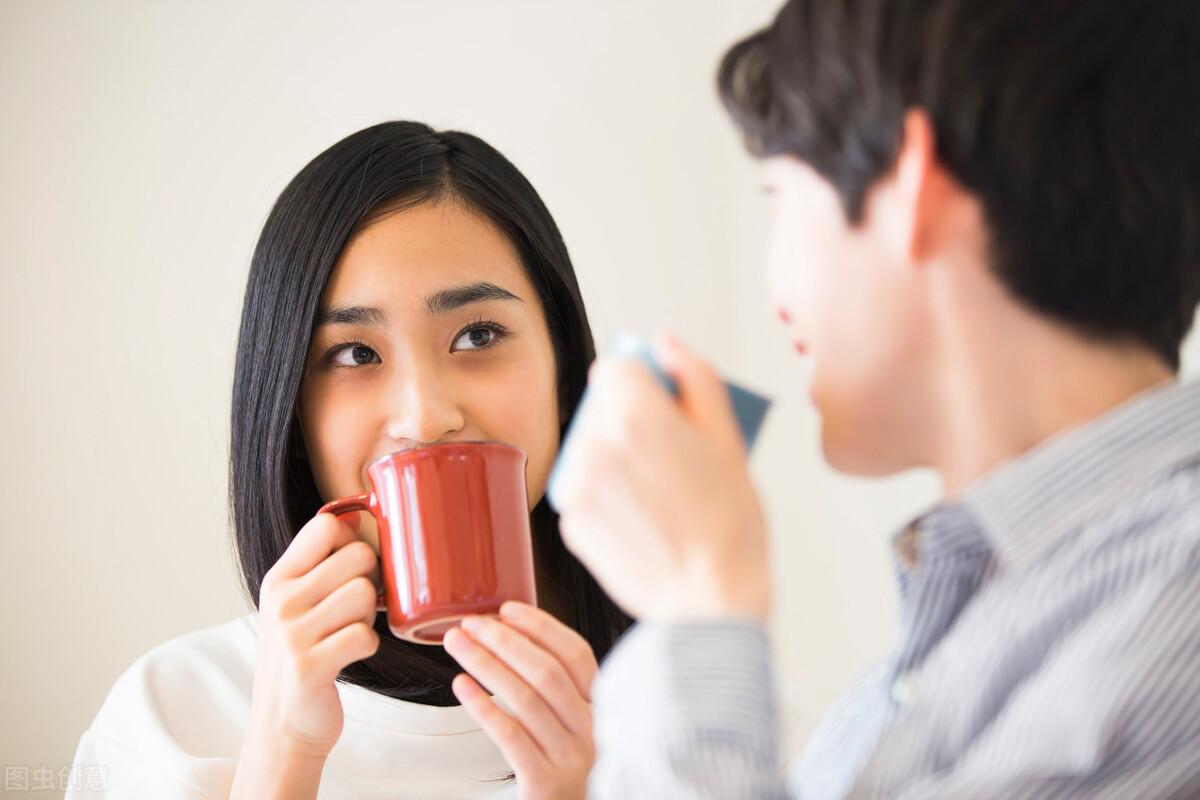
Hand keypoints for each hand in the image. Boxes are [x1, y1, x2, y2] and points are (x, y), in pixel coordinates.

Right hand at [247, 510, 381, 759]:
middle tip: (354, 609)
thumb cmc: (300, 655)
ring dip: (368, 616)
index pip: (326, 526)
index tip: (349, 568)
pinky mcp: (308, 666)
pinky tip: (348, 655)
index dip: (353, 541)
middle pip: (358, 556)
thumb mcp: (294, 604)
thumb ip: (319, 564)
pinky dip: (366, 647)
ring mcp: (291, 634)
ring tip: (347, 632)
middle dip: (370, 582)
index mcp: (278, 578)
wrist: (281, 725)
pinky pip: (364, 636)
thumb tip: (357, 517)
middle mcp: (280, 601)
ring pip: (364, 593)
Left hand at [443, 602, 596, 799]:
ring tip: (457, 646)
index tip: (507, 609)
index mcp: (602, 708)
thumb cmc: (564, 768)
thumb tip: (511, 634)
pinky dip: (483, 707)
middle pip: (547, 672)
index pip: (576, 654)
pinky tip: (462, 687)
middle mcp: (592, 730)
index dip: (542, 627)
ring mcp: (572, 757)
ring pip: (525, 699)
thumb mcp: (574, 724)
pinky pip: (511, 736)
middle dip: (504, 640)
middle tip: (471, 624)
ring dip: (486, 664)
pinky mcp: (546, 782)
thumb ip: (559, 688)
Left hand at [552, 332, 770, 621]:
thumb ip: (695, 377)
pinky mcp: (571, 521)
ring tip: (658, 493)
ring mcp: (577, 485)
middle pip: (603, 408)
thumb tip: (665, 342)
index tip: (666, 408)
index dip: (644, 384)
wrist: (707, 601)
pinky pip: (586, 488)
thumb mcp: (729, 439)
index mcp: (636, 413)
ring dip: (615, 457)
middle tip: (670, 458)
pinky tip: (643, 518)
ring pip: (592, 447)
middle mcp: (595, 443)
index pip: (616, 367)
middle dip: (630, 420)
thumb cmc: (730, 524)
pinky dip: (608, 495)